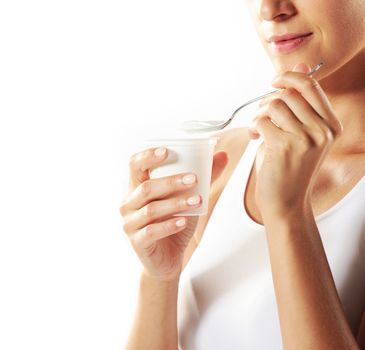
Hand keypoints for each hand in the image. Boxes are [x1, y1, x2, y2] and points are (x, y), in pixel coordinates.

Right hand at [120, 147, 227, 280]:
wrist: (168, 259)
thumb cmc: (173, 222)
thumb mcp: (187, 198)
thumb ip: (202, 178)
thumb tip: (222, 156)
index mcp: (137, 188)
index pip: (134, 165)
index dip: (147, 156)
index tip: (167, 151)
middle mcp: (129, 204)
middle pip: (145, 188)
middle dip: (171, 181)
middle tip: (194, 178)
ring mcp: (130, 224)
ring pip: (151, 209)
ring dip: (176, 203)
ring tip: (197, 200)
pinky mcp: (137, 242)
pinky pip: (151, 231)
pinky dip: (169, 225)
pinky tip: (183, 222)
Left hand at [248, 63, 341, 219]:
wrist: (285, 201)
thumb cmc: (289, 167)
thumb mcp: (300, 133)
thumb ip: (300, 102)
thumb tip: (300, 64)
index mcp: (330, 125)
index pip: (311, 85)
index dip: (289, 77)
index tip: (273, 81)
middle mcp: (323, 130)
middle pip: (288, 93)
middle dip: (268, 101)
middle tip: (261, 115)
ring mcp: (307, 138)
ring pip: (274, 104)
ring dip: (259, 114)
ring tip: (257, 128)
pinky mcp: (286, 147)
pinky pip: (263, 120)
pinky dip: (254, 126)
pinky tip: (255, 137)